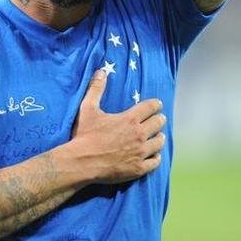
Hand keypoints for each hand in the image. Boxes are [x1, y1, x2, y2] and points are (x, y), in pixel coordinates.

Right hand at [69, 67, 165, 184]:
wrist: (82, 162)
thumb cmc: (85, 135)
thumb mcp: (88, 109)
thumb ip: (96, 89)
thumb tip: (101, 72)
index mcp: (130, 119)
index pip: (151, 107)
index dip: (155, 104)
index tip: (157, 104)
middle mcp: (139, 135)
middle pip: (158, 123)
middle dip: (159, 120)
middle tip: (158, 120)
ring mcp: (140, 153)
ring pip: (159, 142)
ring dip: (158, 138)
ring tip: (157, 137)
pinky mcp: (138, 168)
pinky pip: (155, 162)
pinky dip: (156, 157)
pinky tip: (153, 155)